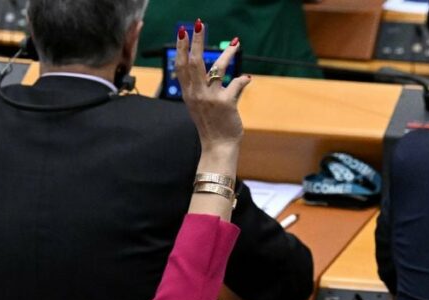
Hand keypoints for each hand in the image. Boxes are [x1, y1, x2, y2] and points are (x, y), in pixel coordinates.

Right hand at [176, 20, 250, 170]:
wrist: (218, 146)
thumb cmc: (211, 125)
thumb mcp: (200, 105)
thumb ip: (204, 88)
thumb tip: (215, 72)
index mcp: (188, 93)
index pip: (181, 66)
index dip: (181, 47)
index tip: (182, 31)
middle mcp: (197, 93)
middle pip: (194, 62)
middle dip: (196, 41)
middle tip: (198, 24)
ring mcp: (211, 98)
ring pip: (217, 68)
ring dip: (227, 53)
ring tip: (236, 43)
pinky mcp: (226, 103)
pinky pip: (237, 84)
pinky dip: (244, 79)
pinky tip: (248, 78)